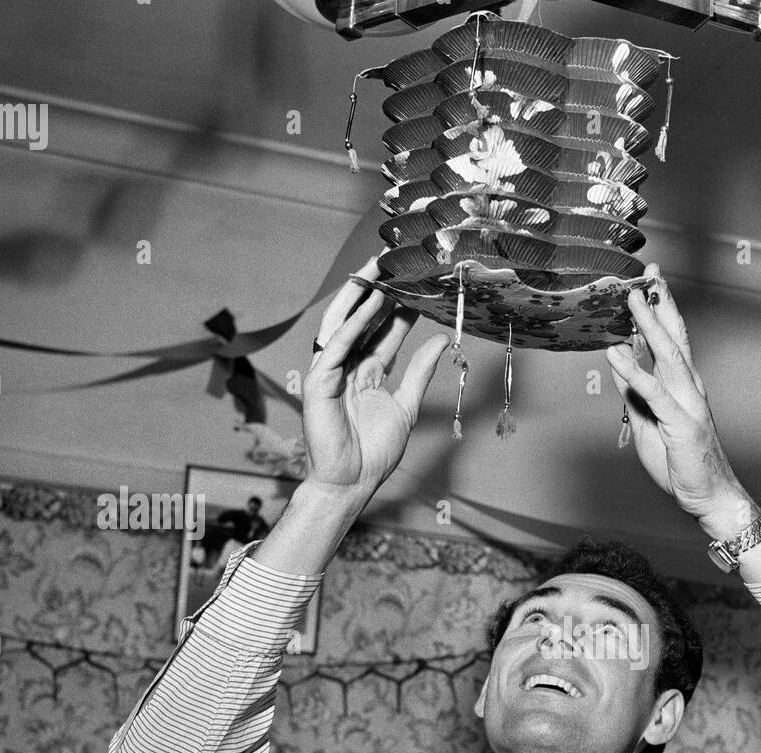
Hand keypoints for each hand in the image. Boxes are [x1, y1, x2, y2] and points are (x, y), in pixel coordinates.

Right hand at [302, 258, 447, 502]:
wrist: (352, 482)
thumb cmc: (374, 451)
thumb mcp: (406, 405)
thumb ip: (421, 372)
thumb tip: (443, 340)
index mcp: (367, 370)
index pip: (384, 329)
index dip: (400, 307)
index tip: (419, 284)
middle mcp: (347, 365)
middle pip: (360, 318)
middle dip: (375, 289)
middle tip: (394, 262)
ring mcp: (329, 372)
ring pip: (342, 324)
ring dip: (358, 296)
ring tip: (377, 270)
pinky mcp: (317, 383)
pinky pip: (334, 348)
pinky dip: (350, 326)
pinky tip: (367, 305)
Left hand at [605, 265, 743, 525]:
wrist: (708, 496)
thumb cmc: (681, 464)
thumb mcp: (646, 425)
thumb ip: (634, 395)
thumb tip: (620, 364)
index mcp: (682, 387)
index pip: (670, 341)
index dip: (659, 311)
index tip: (646, 282)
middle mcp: (688, 388)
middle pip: (674, 337)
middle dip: (660, 303)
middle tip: (648, 272)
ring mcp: (688, 403)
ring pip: (668, 355)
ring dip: (649, 325)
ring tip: (631, 299)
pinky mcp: (681, 423)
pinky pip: (654, 393)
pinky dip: (634, 371)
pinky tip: (618, 353)